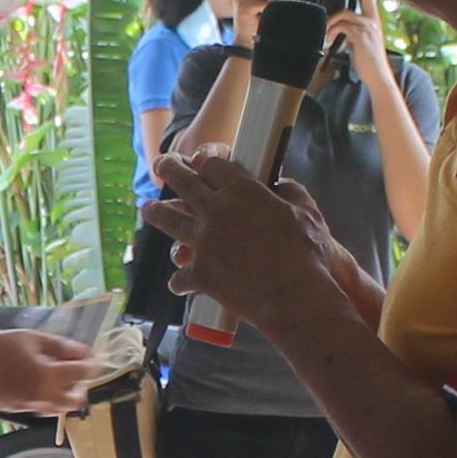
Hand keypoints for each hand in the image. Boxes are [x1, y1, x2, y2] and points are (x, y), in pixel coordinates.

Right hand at [0, 326, 99, 415]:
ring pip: (60, 408)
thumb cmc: (2, 346)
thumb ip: (61, 346)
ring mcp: (31, 407)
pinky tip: (42, 385)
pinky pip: (44, 409)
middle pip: (76, 400)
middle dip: (82, 386)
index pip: (82, 373)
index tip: (102, 357)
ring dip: (67, 395)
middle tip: (78, 370)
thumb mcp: (33, 338)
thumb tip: (83, 351)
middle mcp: (44, 397)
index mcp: (48, 376)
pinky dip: (50, 399)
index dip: (95, 364)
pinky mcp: (20, 411)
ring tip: (60, 379)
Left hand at [147, 152, 326, 327]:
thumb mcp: (307, 213)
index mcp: (243, 191)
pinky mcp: (200, 273)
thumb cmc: (306, 254)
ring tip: (148, 207)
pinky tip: (178, 282)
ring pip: (170, 220)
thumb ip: (292, 192)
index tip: (200, 160)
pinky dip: (180, 280)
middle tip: (162, 163)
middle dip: (170, 168)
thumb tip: (283, 185)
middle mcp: (216, 211)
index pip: (214, 165)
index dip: (206, 161)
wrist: (293, 297)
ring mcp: (203, 242)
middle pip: (184, 182)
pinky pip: (180, 275)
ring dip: (156, 212)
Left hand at [325, 0, 395, 84]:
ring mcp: (368, 28)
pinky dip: (333, 31)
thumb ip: (354, 32)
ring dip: (332, 22)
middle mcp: (373, 22)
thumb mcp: (363, 42)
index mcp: (375, 22)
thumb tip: (339, 29)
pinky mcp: (360, 36)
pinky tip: (330, 40)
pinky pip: (342, 26)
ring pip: (345, 13)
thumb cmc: (370, 63)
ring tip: (328, 34)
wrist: (378, 76)